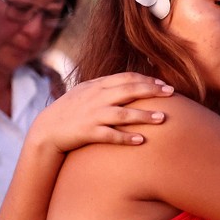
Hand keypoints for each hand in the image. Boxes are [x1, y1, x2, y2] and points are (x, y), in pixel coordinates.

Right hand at [30, 72, 172, 152]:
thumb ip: (106, 87)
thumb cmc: (71, 111)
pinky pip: (110, 135)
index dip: (147, 80)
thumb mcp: (86, 92)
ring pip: (123, 114)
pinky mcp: (87, 132)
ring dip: (144, 116)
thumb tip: (129, 83)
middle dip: (152, 91)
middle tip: (172, 94)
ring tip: (162, 119)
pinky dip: (125, 137)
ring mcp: (92, 115)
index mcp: (97, 86)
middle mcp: (96, 98)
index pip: (127, 78)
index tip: (165, 85)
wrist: (47, 129)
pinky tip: (140, 141)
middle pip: (129, 91)